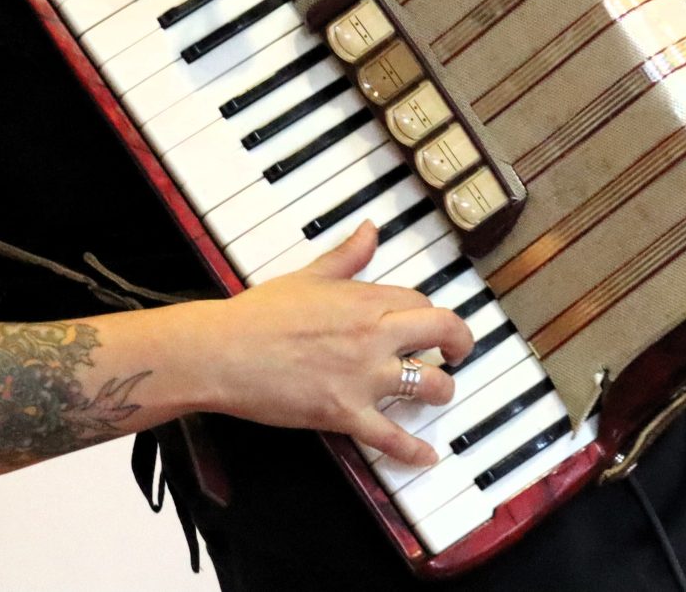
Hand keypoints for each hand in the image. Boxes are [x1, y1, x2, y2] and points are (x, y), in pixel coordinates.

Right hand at [192, 222, 473, 466]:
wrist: (225, 352)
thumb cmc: (259, 314)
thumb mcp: (308, 276)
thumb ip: (347, 255)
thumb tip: (370, 229)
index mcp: (365, 300)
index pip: (419, 301)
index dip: (428, 312)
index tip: (427, 321)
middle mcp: (374, 336)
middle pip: (441, 332)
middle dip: (460, 342)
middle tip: (459, 351)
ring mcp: (363, 377)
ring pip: (429, 384)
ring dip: (443, 391)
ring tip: (440, 394)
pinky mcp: (345, 413)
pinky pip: (390, 436)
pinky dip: (413, 450)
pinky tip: (427, 457)